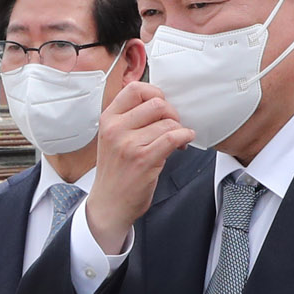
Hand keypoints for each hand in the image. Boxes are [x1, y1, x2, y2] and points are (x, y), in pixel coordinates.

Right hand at [85, 81, 195, 253]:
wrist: (109, 204)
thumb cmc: (115, 172)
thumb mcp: (112, 138)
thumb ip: (129, 119)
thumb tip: (160, 103)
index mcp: (108, 119)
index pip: (135, 89)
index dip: (155, 93)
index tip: (162, 106)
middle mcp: (115, 129)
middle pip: (156, 103)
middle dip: (172, 113)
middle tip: (174, 125)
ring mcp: (129, 144)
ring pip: (167, 122)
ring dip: (180, 129)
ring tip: (178, 140)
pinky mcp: (144, 160)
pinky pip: (173, 138)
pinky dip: (185, 137)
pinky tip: (184, 142)